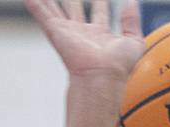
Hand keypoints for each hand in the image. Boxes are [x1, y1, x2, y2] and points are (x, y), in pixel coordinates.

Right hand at [26, 0, 142, 81]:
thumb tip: (131, 2)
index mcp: (100, 35)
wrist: (101, 76)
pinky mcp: (57, 32)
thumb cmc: (119, 66)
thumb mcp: (134, 41)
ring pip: (56, 8)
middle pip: (76, 8)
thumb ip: (132, 20)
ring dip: (50, 0)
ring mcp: (68, 33)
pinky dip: (35, 5)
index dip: (100, 1)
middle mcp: (83, 33)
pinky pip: (42, 14)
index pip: (99, 11)